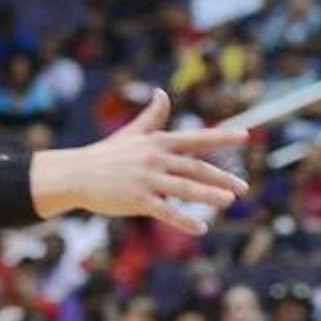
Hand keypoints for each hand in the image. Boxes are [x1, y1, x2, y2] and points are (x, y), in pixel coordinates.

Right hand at [36, 90, 248, 231]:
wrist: (75, 174)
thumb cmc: (106, 154)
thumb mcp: (132, 133)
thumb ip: (152, 117)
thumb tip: (162, 92)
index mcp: (158, 143)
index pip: (196, 138)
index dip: (221, 136)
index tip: (245, 135)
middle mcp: (156, 159)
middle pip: (196, 167)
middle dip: (222, 177)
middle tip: (244, 188)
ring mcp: (147, 179)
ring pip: (185, 188)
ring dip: (209, 195)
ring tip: (230, 201)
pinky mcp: (137, 199)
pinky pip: (165, 211)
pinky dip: (184, 220)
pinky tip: (201, 228)